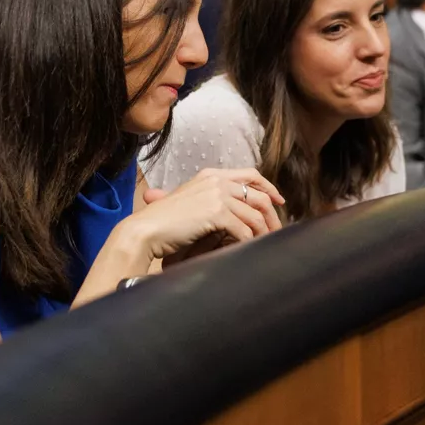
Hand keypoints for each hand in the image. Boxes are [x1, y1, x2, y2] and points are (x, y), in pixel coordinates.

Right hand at [121, 168, 283, 263]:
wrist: (145, 231)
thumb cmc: (163, 222)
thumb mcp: (189, 201)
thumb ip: (210, 200)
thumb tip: (232, 212)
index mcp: (211, 175)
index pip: (250, 175)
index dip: (269, 187)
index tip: (279, 202)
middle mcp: (216, 181)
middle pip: (259, 195)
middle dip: (272, 215)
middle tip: (276, 231)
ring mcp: (217, 196)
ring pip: (255, 215)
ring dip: (264, 232)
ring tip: (265, 244)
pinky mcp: (216, 213)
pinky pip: (244, 230)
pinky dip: (249, 242)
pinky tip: (249, 250)